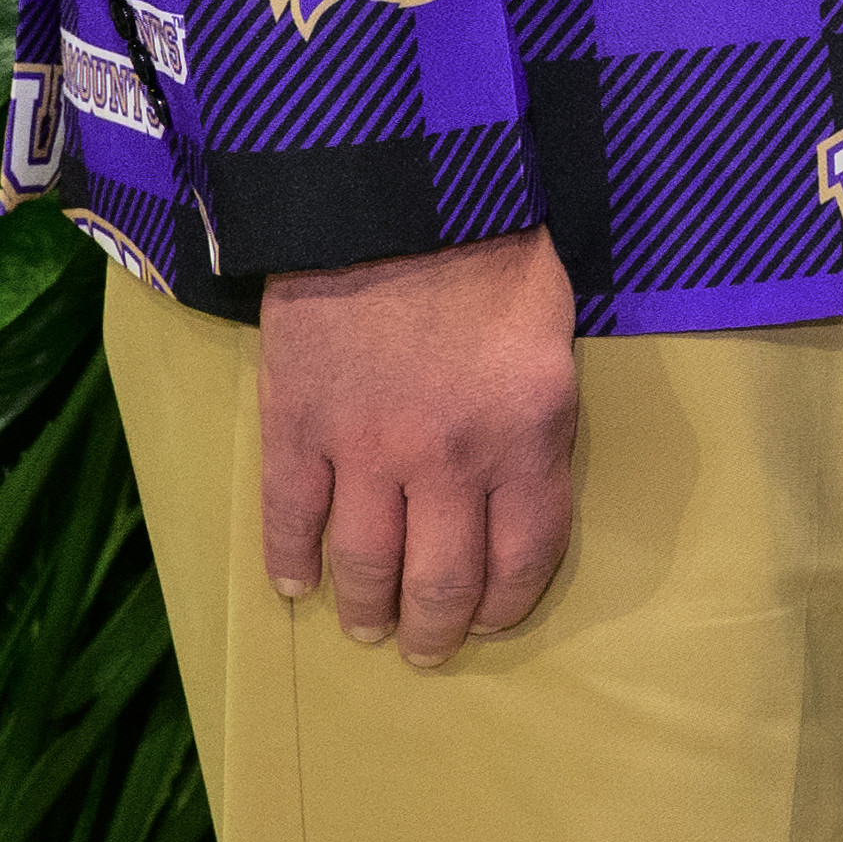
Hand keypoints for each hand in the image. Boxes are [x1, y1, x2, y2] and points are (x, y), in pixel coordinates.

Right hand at [255, 225, 580, 664]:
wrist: (397, 193)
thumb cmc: (495, 253)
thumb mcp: (553, 339)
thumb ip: (538, 422)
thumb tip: (521, 486)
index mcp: (527, 436)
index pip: (524, 554)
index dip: (507, 602)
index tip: (493, 621)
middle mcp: (449, 459)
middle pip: (442, 580)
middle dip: (436, 629)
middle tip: (428, 648)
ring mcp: (366, 448)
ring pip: (365, 563)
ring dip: (368, 608)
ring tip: (371, 628)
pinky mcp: (297, 425)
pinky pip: (291, 517)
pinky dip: (289, 563)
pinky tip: (295, 587)